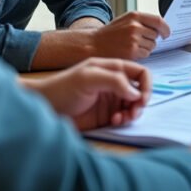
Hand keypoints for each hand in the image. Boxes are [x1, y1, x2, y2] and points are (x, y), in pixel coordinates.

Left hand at [23, 58, 150, 130]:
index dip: (146, 85)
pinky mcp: (106, 115)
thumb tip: (136, 93)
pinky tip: (113, 122)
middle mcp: (114, 83)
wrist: (44, 108)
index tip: (142, 99)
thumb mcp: (88, 78)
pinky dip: (123, 121)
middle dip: (140, 102)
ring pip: (134, 106)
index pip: (140, 73)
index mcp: (112, 68)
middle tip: (133, 112)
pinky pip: (124, 118)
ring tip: (121, 119)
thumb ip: (114, 81)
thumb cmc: (63, 88)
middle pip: (140, 91)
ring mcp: (111, 99)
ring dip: (133, 113)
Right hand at [88, 11, 170, 59]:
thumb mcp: (125, 21)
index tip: (166, 34)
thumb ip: (141, 22)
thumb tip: (161, 28)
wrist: (93, 45)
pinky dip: (141, 55)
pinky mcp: (132, 51)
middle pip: (155, 35)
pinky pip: (146, 54)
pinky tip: (130, 52)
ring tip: (132, 46)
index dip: (165, 28)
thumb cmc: (110, 34)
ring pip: (152, 45)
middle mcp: (135, 26)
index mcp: (134, 16)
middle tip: (138, 42)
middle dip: (151, 39)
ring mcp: (134, 39)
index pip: (158, 20)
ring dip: (146, 48)